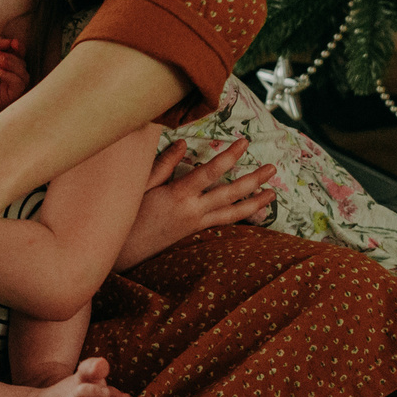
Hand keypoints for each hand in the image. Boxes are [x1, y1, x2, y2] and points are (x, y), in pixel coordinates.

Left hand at [0, 37, 28, 145]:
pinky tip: (0, 72)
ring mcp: (12, 84)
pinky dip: (11, 76)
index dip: (19, 47)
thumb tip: (11, 40)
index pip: (19, 53)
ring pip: (23, 73)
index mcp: (7, 61)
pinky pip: (19, 84)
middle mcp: (12, 73)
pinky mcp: (12, 95)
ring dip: (13, 64)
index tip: (13, 43)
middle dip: (11, 56)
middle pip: (22, 62)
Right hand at [114, 138, 276, 271]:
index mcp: (178, 195)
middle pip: (230, 194)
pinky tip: (252, 213)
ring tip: (272, 194)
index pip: (210, 172)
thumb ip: (163, 165)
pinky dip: (239, 217)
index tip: (244, 142)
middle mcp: (192, 211)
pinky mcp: (194, 232)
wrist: (124, 254)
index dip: (229, 156)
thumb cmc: (128, 217)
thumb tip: (182, 144)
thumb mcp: (140, 186)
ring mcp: (195, 224)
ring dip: (254, 203)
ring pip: (232, 213)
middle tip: (273, 168)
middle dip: (253, 180)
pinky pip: (222, 223)